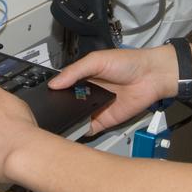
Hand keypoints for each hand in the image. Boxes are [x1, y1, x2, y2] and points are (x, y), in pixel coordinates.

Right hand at [48, 45, 176, 134]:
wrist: (151, 76)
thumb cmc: (128, 62)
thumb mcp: (97, 60)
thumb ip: (75, 71)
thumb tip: (53, 83)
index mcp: (83, 77)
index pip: (62, 87)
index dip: (53, 92)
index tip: (39, 99)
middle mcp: (87, 93)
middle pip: (66, 104)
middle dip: (58, 109)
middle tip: (45, 115)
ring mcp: (95, 108)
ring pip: (75, 118)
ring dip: (68, 121)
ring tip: (56, 124)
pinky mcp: (105, 120)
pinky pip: (89, 128)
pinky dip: (82, 131)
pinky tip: (74, 130)